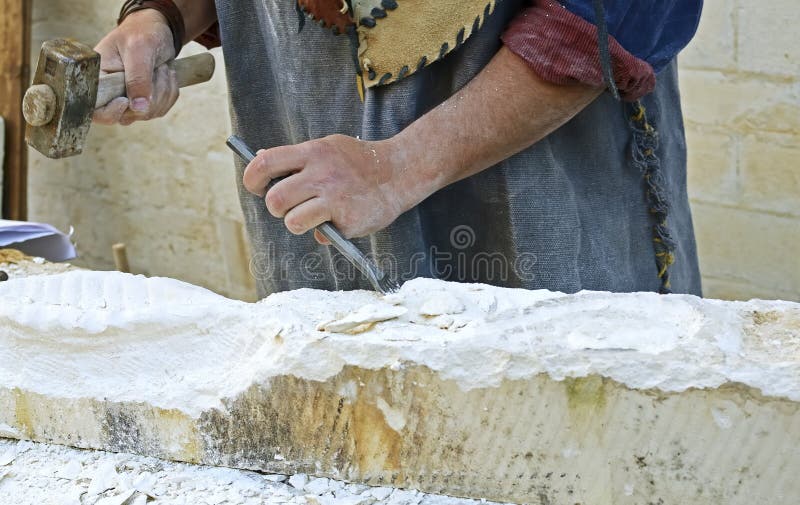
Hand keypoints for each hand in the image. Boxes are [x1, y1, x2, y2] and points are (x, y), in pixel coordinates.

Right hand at [92, 9, 178, 124]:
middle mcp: (110, 93)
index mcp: (98, 79)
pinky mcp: (145, 103)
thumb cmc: (140, 33)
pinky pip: (161, 109)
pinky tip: (165, 75)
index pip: (95, 110)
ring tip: (160, 68)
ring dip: (163, 91)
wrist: (156, 32)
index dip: (110, 112)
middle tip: (155, 69)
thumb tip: (138, 108)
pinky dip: (169, 93)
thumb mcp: (138, 49)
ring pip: (148, 113)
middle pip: (128, 115)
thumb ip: (137, 78)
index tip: (125, 101)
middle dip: (149, 94)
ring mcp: (129, 101)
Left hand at [242, 135, 409, 243]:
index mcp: (313, 152)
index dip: (252, 179)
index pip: (265, 163)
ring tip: (313, 216)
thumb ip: (298, 157)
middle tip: (289, 207)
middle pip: (274, 200)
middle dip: (276, 208)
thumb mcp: (328, 147)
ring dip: (297, 223)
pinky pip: (319, 235)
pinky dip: (324, 233)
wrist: (400, 172)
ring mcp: (334, 198)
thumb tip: (261, 159)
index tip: (256, 187)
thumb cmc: (359, 162)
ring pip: (292, 221)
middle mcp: (321, 174)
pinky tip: (339, 221)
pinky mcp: (347, 220)